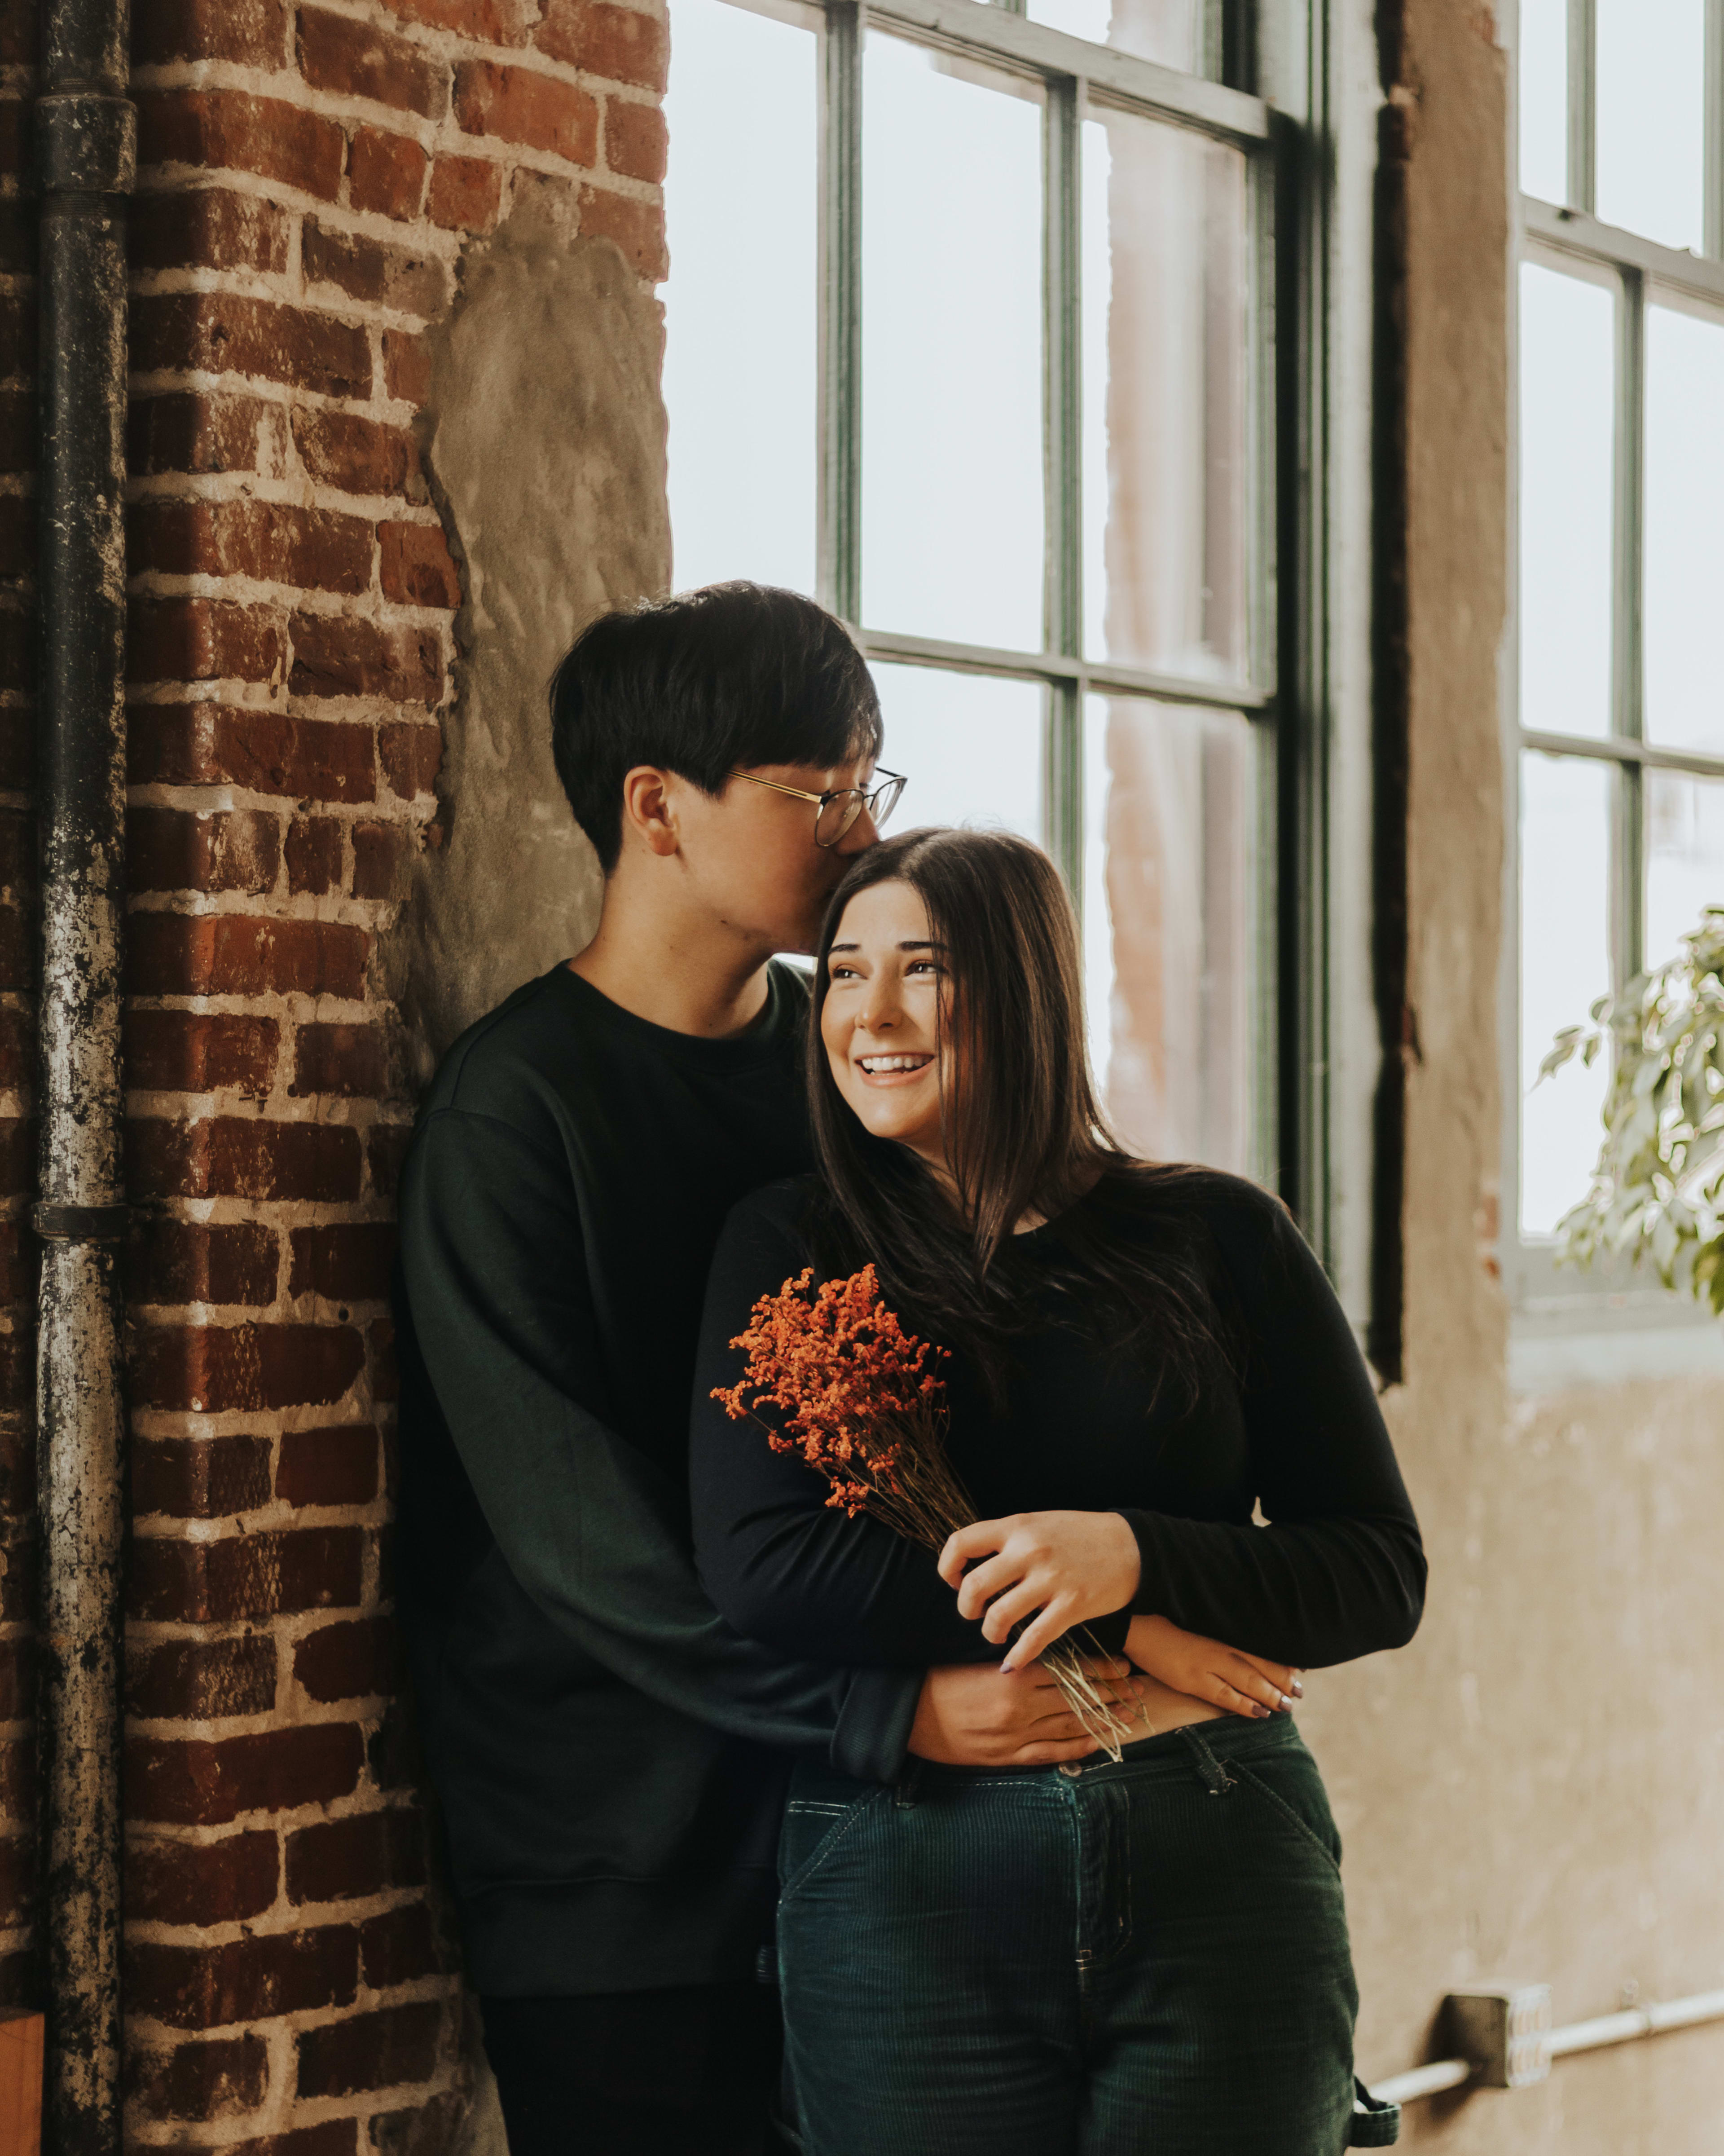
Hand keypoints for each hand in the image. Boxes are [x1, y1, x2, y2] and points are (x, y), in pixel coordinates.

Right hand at [908, 1658, 1143, 1766]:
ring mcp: (1017, 1736)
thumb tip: (1053, 1653)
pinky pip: (1052, 1753)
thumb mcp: (980, 1661)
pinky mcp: (1009, 1757)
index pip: (1069, 1671)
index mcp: (1014, 1677)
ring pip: (1071, 1726)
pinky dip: (1077, 1747)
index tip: (1122, 1662)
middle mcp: (1021, 1708)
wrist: (912, 1716)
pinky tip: (1098, 1741)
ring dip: (1103, 1718)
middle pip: (1077, 1698)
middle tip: (1138, 1686)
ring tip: (1129, 1712)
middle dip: (1111, 1692)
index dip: (1099, 1668)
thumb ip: (1017, 1661)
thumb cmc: (942, 1681)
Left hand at [937, 1510, 1142, 1671]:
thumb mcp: (1039, 1524)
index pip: (961, 1542)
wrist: (1133, 1546)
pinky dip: (1017, 1657)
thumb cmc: (1081, 1535)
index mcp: (1017, 1526)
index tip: (953, 1581)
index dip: (947, 1567)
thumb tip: (974, 1565)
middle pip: (974, 1586)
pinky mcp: (1072, 1605)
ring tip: (995, 1634)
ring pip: (998, 1616)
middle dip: (966, 1608)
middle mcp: (1029, 1550)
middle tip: (974, 1613)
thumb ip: (1009, 1540)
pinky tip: (1012, 1664)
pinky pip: (1034, 1639)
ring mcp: (1051, 1579)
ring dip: (990, 1633)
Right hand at [1125, 1613, 1301, 1718]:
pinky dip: (1243, 1705)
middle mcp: (1219, 1645)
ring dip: (1269, 1695)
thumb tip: (1238, 1643)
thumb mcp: (1197, 1619)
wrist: (1135, 1621)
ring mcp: (1206, 1663)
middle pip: (1259, 1665)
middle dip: (1282, 1681)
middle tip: (1299, 1694)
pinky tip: (1258, 1713)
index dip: (1280, 1661)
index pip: (1259, 1647)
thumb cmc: (1164, 1618)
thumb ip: (1218, 1630)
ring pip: (1247, 1681)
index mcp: (1222, 1630)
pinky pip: (1224, 1695)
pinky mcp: (1191, 1678)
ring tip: (1286, 1707)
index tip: (1299, 1670)